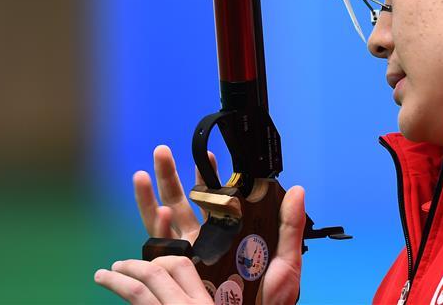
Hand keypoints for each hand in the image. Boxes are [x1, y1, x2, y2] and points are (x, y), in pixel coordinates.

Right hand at [93, 145, 304, 303]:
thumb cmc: (272, 300)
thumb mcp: (286, 261)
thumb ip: (289, 226)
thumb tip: (298, 191)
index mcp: (228, 235)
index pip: (214, 200)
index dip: (207, 177)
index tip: (207, 156)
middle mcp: (204, 243)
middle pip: (182, 203)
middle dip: (171, 177)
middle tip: (162, 151)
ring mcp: (189, 257)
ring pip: (165, 221)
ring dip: (152, 197)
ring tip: (144, 173)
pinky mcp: (179, 274)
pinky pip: (162, 250)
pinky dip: (158, 231)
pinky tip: (158, 212)